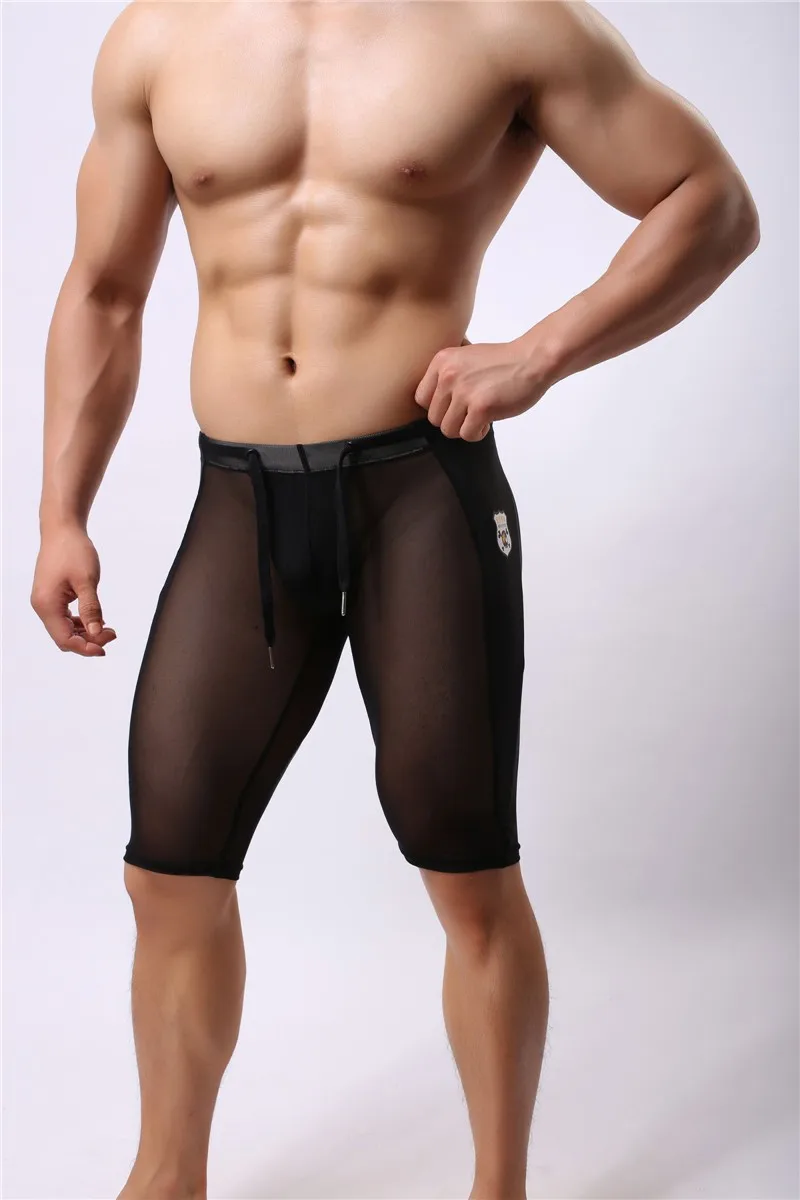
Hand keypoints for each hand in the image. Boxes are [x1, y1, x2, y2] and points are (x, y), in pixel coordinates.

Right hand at [31, 525, 116, 655]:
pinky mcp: (51, 596)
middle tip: (111, 633)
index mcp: (47, 605)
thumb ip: (91, 609)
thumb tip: (96, 634)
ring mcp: (45, 601)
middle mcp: (42, 606)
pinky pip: (64, 618)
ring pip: (64, 629)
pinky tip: (96, 618)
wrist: (62, 529)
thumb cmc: (73, 550)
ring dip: (85, 632)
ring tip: (107, 627)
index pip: (65, 639)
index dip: (86, 647)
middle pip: (64, 637)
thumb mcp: (87, 581)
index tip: (107, 645)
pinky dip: (80, 622)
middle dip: (88, 641)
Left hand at [414, 336, 547, 440]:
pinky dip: (478, 433)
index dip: (437, 407)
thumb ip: (447, 374)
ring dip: (465, 428)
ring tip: (480, 416)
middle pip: (434, 418)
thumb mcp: (466, 356)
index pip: (420, 398)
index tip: (454, 406)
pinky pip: (467, 434)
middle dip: (453, 420)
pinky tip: (488, 421)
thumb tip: (432, 402)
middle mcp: (448, 375)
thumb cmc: (504, 362)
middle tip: (470, 412)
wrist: (533, 360)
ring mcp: (464, 392)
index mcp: (442, 361)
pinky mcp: (480, 407)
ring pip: (448, 429)